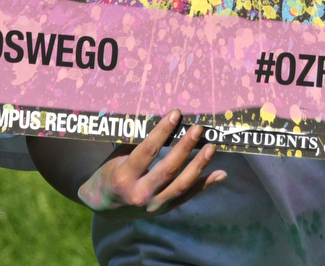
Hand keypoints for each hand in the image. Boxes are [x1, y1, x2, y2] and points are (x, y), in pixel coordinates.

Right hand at [76, 111, 225, 218]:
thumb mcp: (118, 156)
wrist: (104, 206)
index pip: (148, 151)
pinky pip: (188, 196)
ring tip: (211, 147)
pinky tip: (220, 173)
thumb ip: (138, 142)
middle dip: (185, 148)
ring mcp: (154, 205)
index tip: (176, 114)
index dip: (163, 131)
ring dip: (198, 165)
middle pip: (168, 169)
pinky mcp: (164, 209)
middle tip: (198, 129)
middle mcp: (140, 193)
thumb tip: (163, 120)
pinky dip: (205, 184)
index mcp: (125, 176)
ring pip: (181, 185)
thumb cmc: (111, 172)